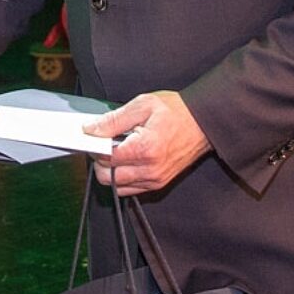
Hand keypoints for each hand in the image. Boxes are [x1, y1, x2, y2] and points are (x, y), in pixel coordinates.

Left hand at [83, 91, 210, 196]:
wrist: (203, 123)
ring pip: (115, 185)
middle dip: (100, 160)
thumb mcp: (142, 105)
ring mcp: (154, 179)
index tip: (92, 136)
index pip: (105, 157)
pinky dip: (122, 176)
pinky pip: (129, 188)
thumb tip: (90, 129)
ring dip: (110, 169)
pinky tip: (128, 158)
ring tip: (119, 149)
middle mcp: (150, 169)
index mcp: (145, 148)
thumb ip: (113, 120)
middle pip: (106, 177)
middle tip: (105, 142)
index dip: (94, 146)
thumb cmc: (175, 111)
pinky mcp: (158, 184)